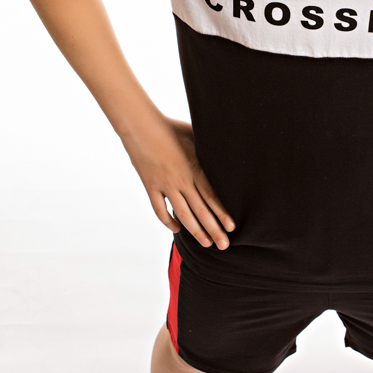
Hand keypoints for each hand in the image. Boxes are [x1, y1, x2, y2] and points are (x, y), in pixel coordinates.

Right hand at [122, 115, 234, 248]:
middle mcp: (181, 181)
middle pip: (201, 211)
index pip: (211, 196)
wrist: (141, 127)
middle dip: (214, 229)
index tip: (231, 227)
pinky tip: (177, 229)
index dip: (222, 213)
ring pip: (182, 214)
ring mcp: (165, 186)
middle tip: (224, 245)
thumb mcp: (194, 134)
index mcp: (194, 168)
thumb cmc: (170, 127)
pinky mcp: (151, 187)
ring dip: (195, 231)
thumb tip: (223, 147)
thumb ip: (207, 147)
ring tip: (206, 244)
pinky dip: (168, 221)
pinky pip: (160, 209)